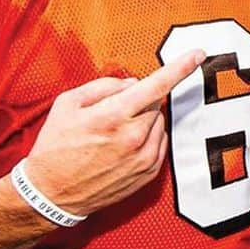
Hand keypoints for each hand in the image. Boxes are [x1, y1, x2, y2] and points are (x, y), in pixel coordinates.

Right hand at [23, 51, 204, 217]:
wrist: (51, 194)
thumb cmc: (55, 146)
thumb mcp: (68, 103)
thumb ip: (104, 86)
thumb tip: (135, 83)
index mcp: (113, 116)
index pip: (155, 86)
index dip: (180, 67)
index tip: (198, 54)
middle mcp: (133, 138)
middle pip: (154, 104)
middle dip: (138, 102)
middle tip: (111, 113)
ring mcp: (143, 158)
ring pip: (159, 123)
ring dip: (143, 121)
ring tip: (112, 134)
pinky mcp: (148, 174)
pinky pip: (160, 143)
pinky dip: (147, 138)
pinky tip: (123, 146)